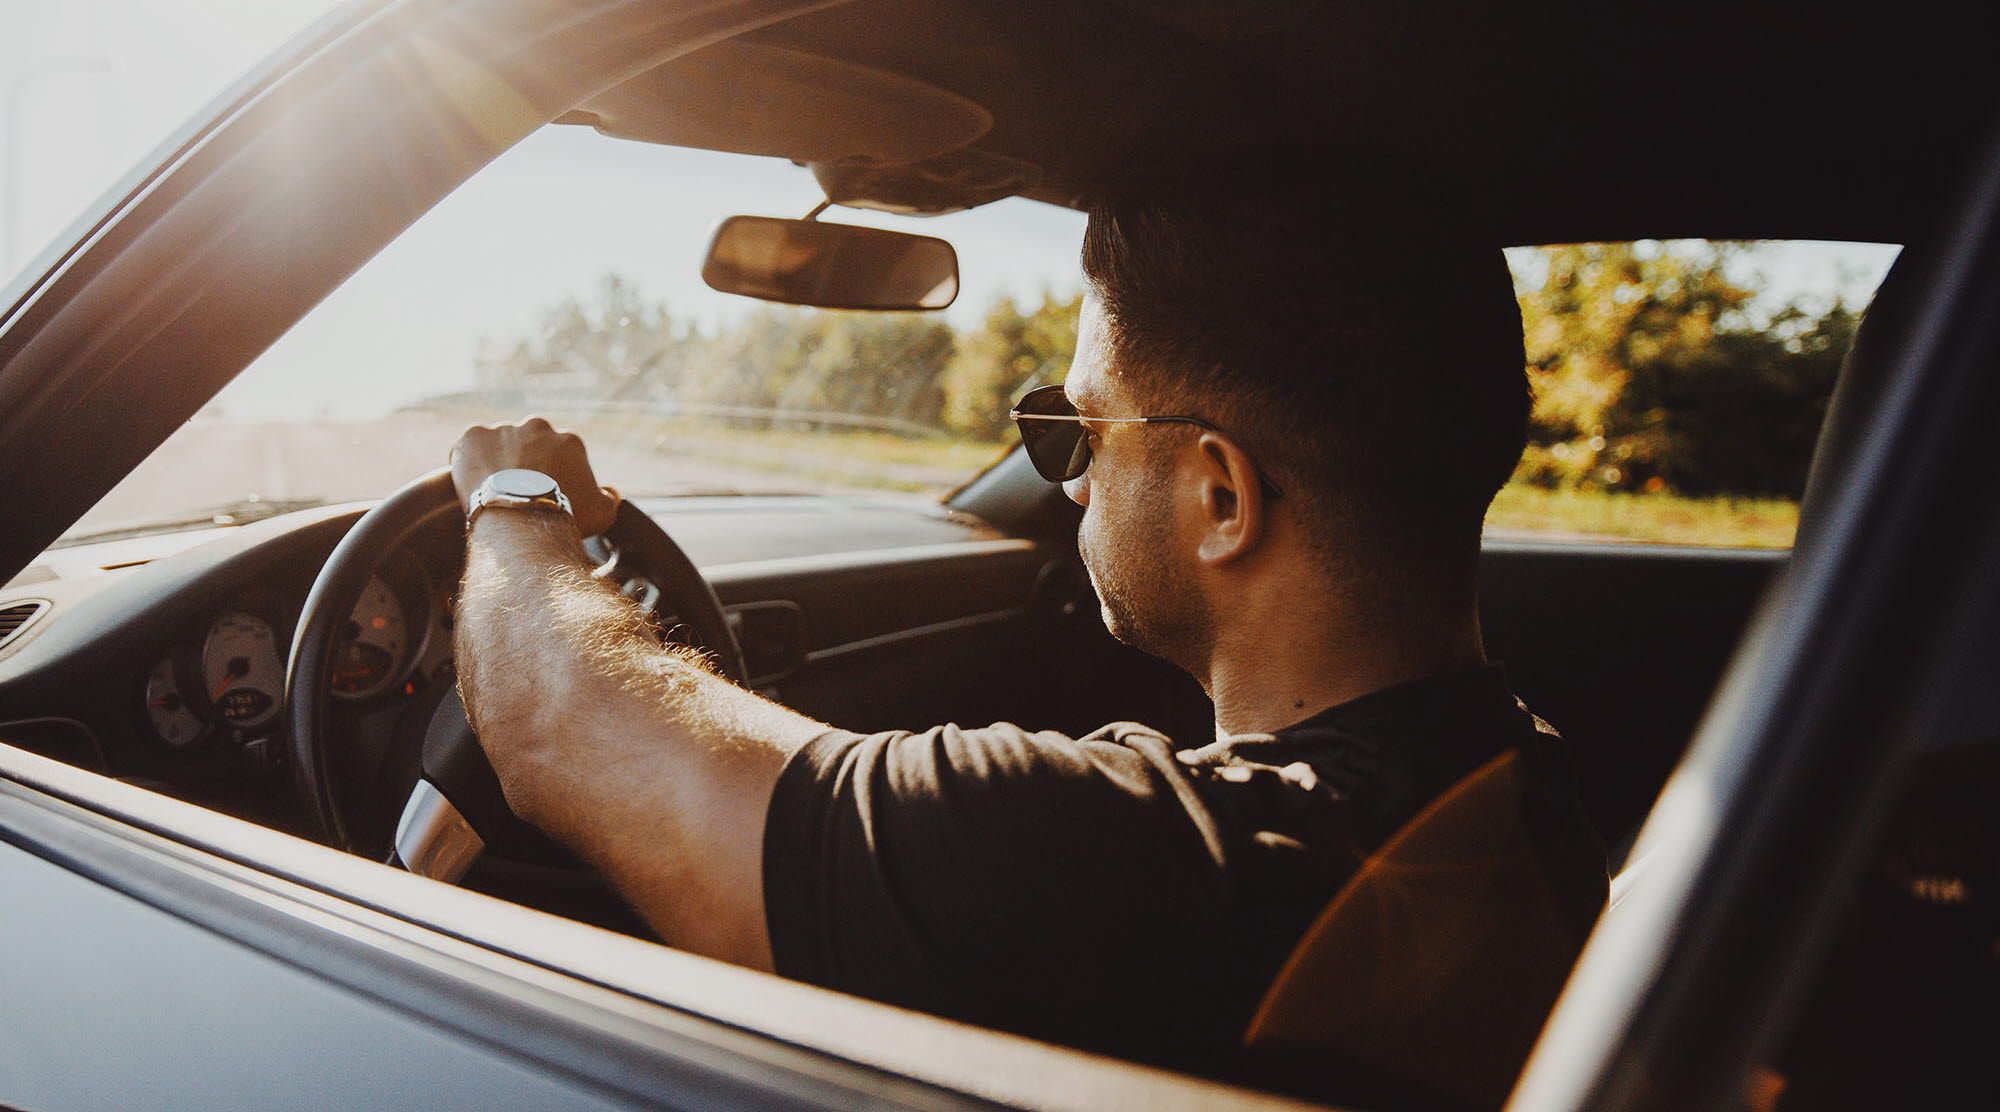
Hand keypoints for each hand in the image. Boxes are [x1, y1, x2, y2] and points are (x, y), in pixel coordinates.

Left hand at [451, 417, 619, 536]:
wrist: (522, 518)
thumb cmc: (566, 517)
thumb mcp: (603, 513)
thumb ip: (610, 498)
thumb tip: (611, 491)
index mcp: (569, 440)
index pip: (560, 455)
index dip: (552, 475)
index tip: (543, 494)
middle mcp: (538, 427)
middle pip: (529, 444)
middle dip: (524, 462)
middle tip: (517, 492)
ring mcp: (504, 428)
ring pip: (498, 445)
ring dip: (496, 461)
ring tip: (492, 492)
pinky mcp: (474, 436)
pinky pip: (469, 449)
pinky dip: (468, 463)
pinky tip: (472, 485)